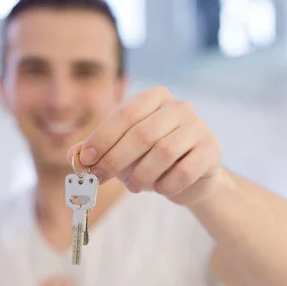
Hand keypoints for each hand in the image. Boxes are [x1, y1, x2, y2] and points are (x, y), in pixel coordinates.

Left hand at [68, 86, 225, 206]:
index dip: (103, 137)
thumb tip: (75, 156)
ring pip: (164, 153)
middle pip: (143, 134)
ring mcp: (199, 127)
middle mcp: (179, 107)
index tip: (87, 160)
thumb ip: (98, 151)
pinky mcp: (211, 151)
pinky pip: (184, 171)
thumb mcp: (121, 151)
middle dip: (116, 160)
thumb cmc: (150, 159)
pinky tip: (160, 188)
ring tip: (134, 186)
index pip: (126, 113)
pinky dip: (166, 185)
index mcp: (154, 98)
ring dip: (142, 175)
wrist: (191, 177)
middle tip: (101, 179)